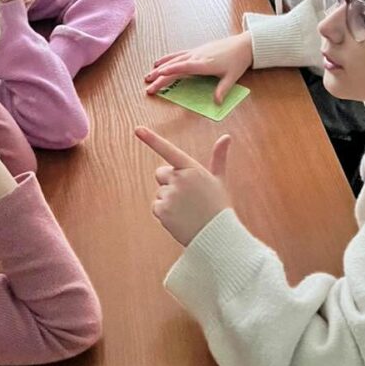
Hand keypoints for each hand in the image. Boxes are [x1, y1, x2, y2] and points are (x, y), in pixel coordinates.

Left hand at [135, 127, 231, 246]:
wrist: (216, 235)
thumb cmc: (218, 206)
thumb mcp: (219, 180)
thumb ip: (219, 157)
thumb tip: (227, 136)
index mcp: (192, 169)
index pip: (169, 151)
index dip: (152, 139)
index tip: (138, 129)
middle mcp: (179, 179)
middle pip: (161, 173)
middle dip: (169, 182)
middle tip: (187, 197)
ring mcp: (169, 195)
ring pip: (160, 192)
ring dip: (169, 200)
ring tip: (187, 210)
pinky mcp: (162, 211)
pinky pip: (156, 207)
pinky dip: (165, 213)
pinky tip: (179, 219)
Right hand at [145, 32, 252, 102]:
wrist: (243, 45)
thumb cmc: (237, 61)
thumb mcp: (232, 77)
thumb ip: (223, 89)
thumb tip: (217, 103)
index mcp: (204, 64)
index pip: (184, 67)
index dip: (171, 70)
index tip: (158, 75)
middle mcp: (197, 57)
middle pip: (174, 66)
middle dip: (160, 76)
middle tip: (148, 86)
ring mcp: (195, 53)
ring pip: (173, 60)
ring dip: (160, 68)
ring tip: (148, 76)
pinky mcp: (196, 51)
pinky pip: (178, 55)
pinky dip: (167, 59)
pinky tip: (158, 63)